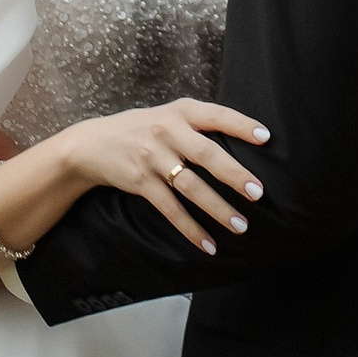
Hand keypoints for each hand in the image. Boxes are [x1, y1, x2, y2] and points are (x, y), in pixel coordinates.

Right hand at [66, 98, 265, 253]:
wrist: (92, 143)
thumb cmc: (141, 129)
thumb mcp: (168, 115)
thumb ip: (198, 124)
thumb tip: (245, 142)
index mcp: (180, 112)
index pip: (216, 115)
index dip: (241, 126)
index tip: (266, 138)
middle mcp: (167, 131)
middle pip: (206, 154)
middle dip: (233, 175)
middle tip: (258, 192)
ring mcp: (153, 157)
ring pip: (190, 186)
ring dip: (217, 208)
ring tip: (240, 226)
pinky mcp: (141, 182)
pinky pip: (170, 209)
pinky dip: (190, 229)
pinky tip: (208, 244)